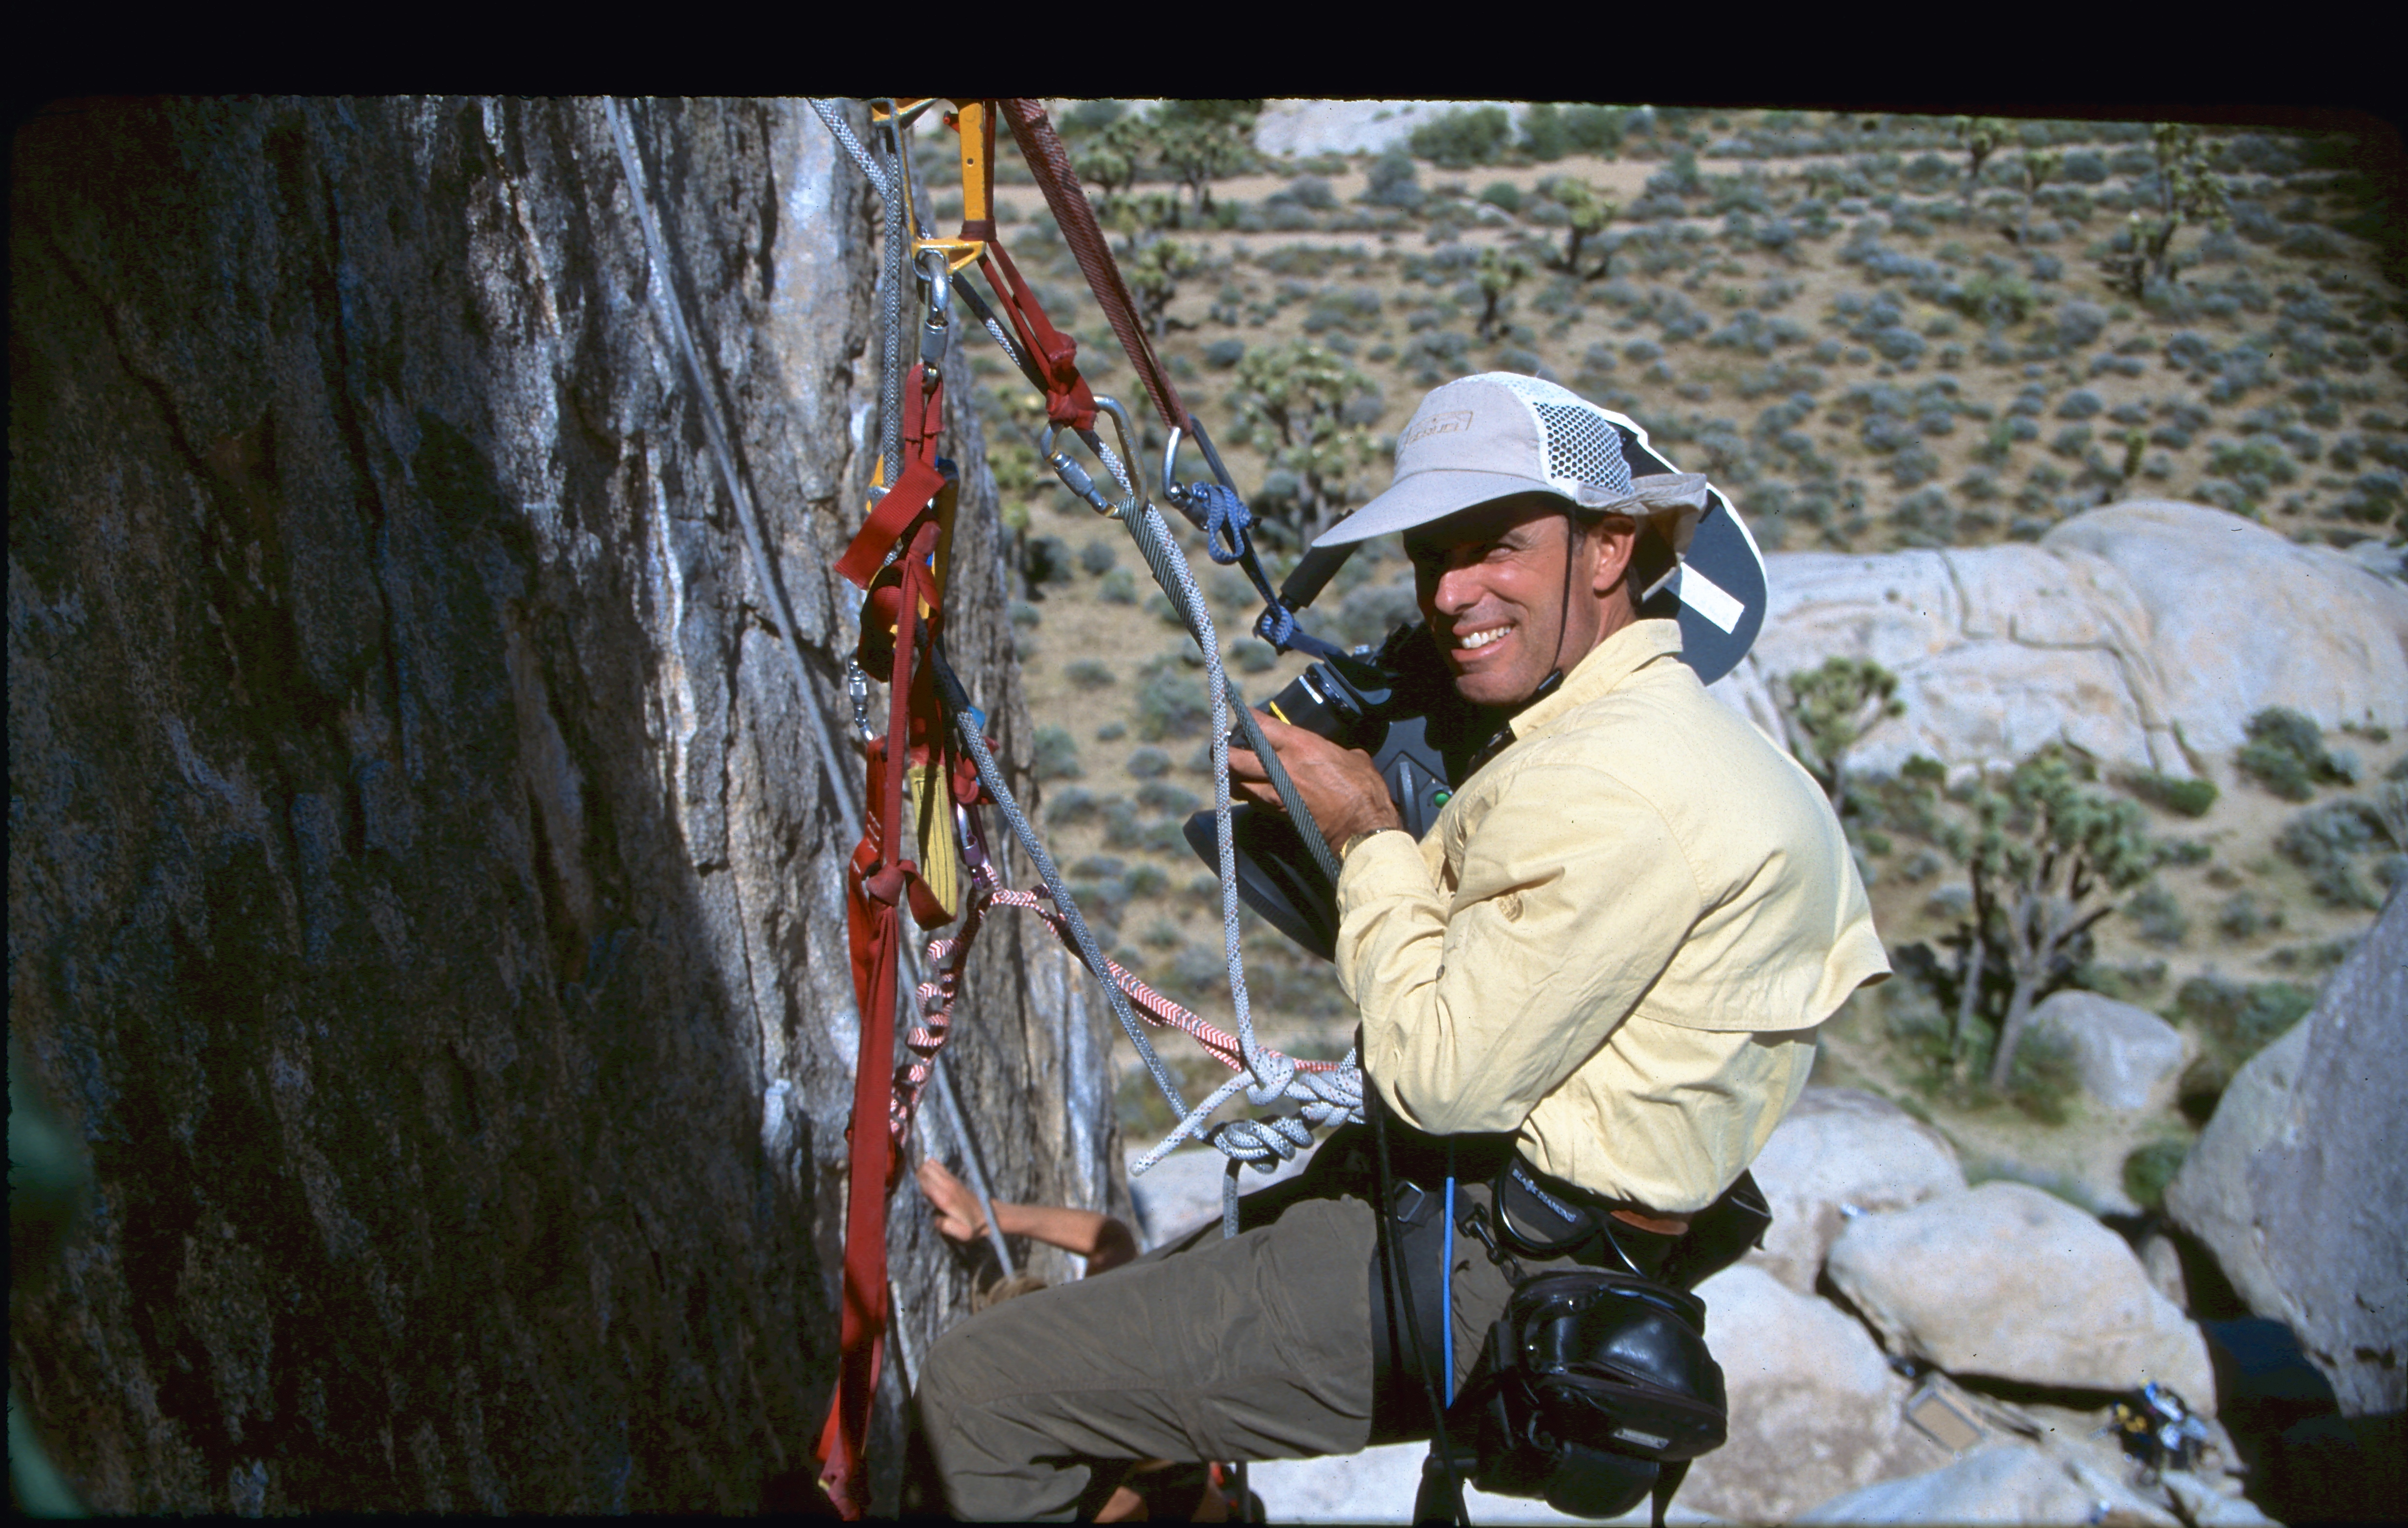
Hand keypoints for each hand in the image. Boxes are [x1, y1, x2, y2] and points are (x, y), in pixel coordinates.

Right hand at [914, 1158, 986, 1243]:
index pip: (924, 1182)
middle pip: (924, 1170)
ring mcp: (951, 1180)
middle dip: (916, 1175)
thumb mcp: (962, 1233)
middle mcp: (947, 1185)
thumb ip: (945, 1226)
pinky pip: (937, 1166)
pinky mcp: (954, 1179)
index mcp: (945, 1198)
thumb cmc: (974, 1226)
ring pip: (930, 1165)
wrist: (991, 1216)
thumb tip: (933, 1219)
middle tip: (912, 1186)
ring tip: (918, 1181)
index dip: (914, 1184)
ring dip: (922, 1170)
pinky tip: (926, 1175)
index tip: (907, 1190)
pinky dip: (929, 1167)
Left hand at [1227, 712, 1401, 847]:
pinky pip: (1254, 802)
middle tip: (1222, 750)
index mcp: (1299, 745)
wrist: (1363, 826)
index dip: (1247, 718)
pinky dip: (1250, 797)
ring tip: (1235, 774)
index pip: (1259, 725)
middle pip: (1235, 759)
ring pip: (1238, 784)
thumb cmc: (1363, 790)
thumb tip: (1337, 755)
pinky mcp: (1278, 814)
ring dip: (1234, 779)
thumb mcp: (1352, 758)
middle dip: (1224, 753)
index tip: (1244, 716)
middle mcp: (1281, 768)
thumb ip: (1334, 752)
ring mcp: (1276, 793)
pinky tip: (1255, 793)